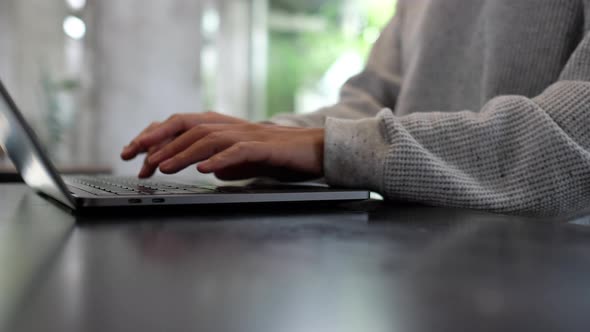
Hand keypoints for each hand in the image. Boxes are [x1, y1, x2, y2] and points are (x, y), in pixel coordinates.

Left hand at [121, 112, 324, 180]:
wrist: (314, 149)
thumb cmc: (278, 155)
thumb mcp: (241, 159)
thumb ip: (221, 160)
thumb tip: (203, 168)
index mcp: (223, 128)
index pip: (181, 126)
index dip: (155, 136)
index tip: (133, 153)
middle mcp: (231, 126)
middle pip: (187, 127)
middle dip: (158, 142)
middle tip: (136, 160)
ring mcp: (248, 135)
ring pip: (208, 138)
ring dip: (182, 153)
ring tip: (162, 168)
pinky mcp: (265, 147)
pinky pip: (238, 150)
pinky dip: (219, 159)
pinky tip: (204, 170)